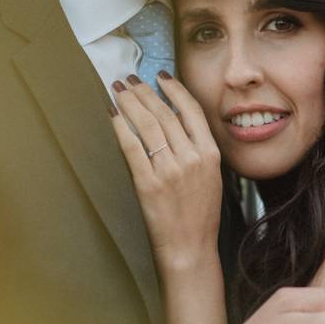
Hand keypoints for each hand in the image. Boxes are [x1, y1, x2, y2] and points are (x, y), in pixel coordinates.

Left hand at [110, 73, 221, 270]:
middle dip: (144, 91)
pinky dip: (121, 127)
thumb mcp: (211, 176)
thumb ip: (196, 149)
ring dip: (130, 103)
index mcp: (210, 154)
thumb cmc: (200, 215)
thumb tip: (174, 121)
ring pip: (148, 125)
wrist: (190, 246)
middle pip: (165, 114)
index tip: (161, 76)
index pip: (191, 111)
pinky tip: (114, 114)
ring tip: (119, 90)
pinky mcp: (148, 183)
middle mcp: (190, 158)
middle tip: (130, 79)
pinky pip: (132, 147)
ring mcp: (169, 170)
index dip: (174, 90)